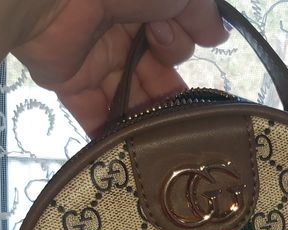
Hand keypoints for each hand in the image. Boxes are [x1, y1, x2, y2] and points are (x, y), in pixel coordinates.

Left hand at [13, 0, 228, 135]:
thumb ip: (202, 14)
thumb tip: (218, 36)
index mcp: (144, 8)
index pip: (174, 42)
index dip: (178, 49)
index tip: (165, 43)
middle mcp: (121, 33)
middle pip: (154, 76)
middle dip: (168, 94)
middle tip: (175, 109)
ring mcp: (94, 60)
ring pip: (129, 99)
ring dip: (147, 121)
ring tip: (163, 143)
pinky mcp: (69, 82)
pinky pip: (93, 116)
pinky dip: (110, 138)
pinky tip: (132, 157)